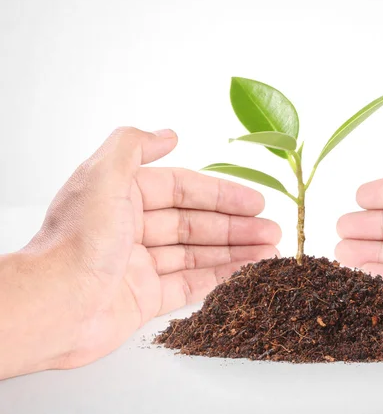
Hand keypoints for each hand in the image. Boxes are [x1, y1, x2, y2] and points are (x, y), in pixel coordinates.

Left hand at [0, 127, 279, 378]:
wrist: (53, 306)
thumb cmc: (78, 241)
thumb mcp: (103, 175)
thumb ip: (133, 145)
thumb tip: (166, 134)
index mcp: (123, 197)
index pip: (183, 190)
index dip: (221, 193)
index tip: (256, 200)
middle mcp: (132, 229)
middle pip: (195, 223)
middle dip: (236, 226)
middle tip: (271, 230)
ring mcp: (140, 266)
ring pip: (197, 254)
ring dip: (234, 252)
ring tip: (269, 252)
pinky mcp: (144, 299)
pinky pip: (189, 285)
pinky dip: (218, 278)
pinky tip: (245, 274)